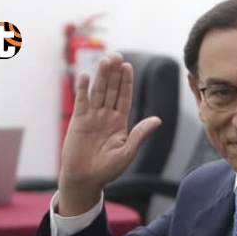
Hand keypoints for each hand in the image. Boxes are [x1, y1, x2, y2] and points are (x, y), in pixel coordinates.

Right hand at [57, 54, 161, 214]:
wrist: (85, 179)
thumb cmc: (107, 170)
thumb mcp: (127, 152)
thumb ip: (140, 134)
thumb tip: (157, 120)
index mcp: (120, 122)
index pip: (124, 97)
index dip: (126, 82)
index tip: (128, 66)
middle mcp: (106, 116)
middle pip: (111, 90)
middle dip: (114, 73)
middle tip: (117, 55)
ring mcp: (92, 117)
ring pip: (98, 92)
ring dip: (101, 76)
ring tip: (105, 60)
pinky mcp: (78, 121)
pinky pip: (81, 102)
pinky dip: (83, 89)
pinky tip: (85, 75)